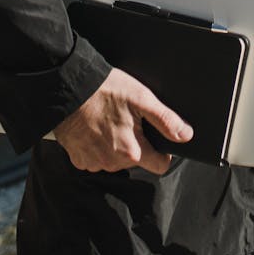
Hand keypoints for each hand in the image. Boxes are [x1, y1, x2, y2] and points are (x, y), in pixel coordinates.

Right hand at [53, 68, 192, 173]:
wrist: (68, 89)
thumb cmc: (104, 90)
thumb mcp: (141, 98)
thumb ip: (165, 119)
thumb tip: (186, 135)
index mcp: (131, 152)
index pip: (159, 165)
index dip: (163, 151)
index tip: (157, 135)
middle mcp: (112, 163)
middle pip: (136, 160)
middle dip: (137, 143)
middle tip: (129, 118)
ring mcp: (94, 163)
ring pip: (116, 160)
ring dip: (117, 145)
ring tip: (110, 120)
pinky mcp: (79, 160)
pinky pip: (97, 158)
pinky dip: (99, 146)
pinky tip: (95, 127)